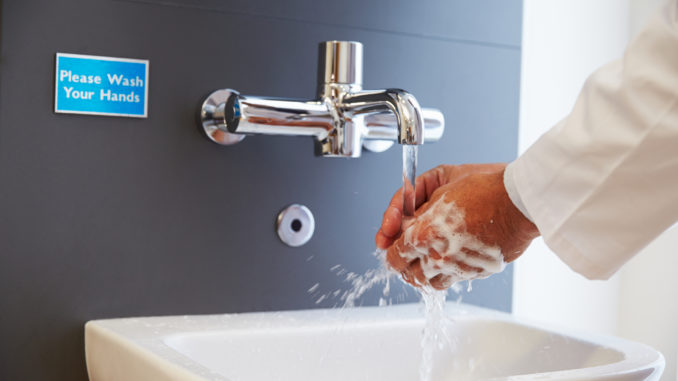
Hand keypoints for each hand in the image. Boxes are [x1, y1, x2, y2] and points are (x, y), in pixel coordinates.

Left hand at [376, 163, 538, 289]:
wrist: (518, 201)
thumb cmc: (482, 188)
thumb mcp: (438, 187)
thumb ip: (414, 207)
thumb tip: (401, 224)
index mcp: (423, 235)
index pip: (393, 257)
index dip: (389, 249)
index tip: (391, 244)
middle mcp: (438, 257)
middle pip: (408, 275)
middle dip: (403, 264)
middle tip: (405, 253)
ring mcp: (458, 269)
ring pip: (429, 284)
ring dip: (423, 273)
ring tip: (425, 259)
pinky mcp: (475, 273)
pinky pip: (452, 281)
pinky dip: (445, 274)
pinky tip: (448, 259)